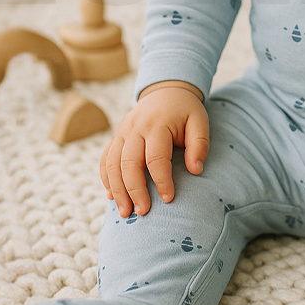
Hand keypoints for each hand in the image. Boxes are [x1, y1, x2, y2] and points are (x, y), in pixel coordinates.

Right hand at [99, 81, 208, 217]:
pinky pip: (105, 159)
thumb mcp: (199, 122)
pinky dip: (106, 178)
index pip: (156, 157)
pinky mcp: (116, 137)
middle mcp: (135, 128)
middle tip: (142, 212)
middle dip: (134, 190)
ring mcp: (122, 132)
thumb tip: (195, 170)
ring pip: (112, 163)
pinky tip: (112, 196)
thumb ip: (199, 145)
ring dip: (117, 189)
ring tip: (125, 212)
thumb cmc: (185, 111)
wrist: (166, 91)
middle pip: (129, 163)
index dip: (161, 180)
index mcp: (157, 124)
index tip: (168, 199)